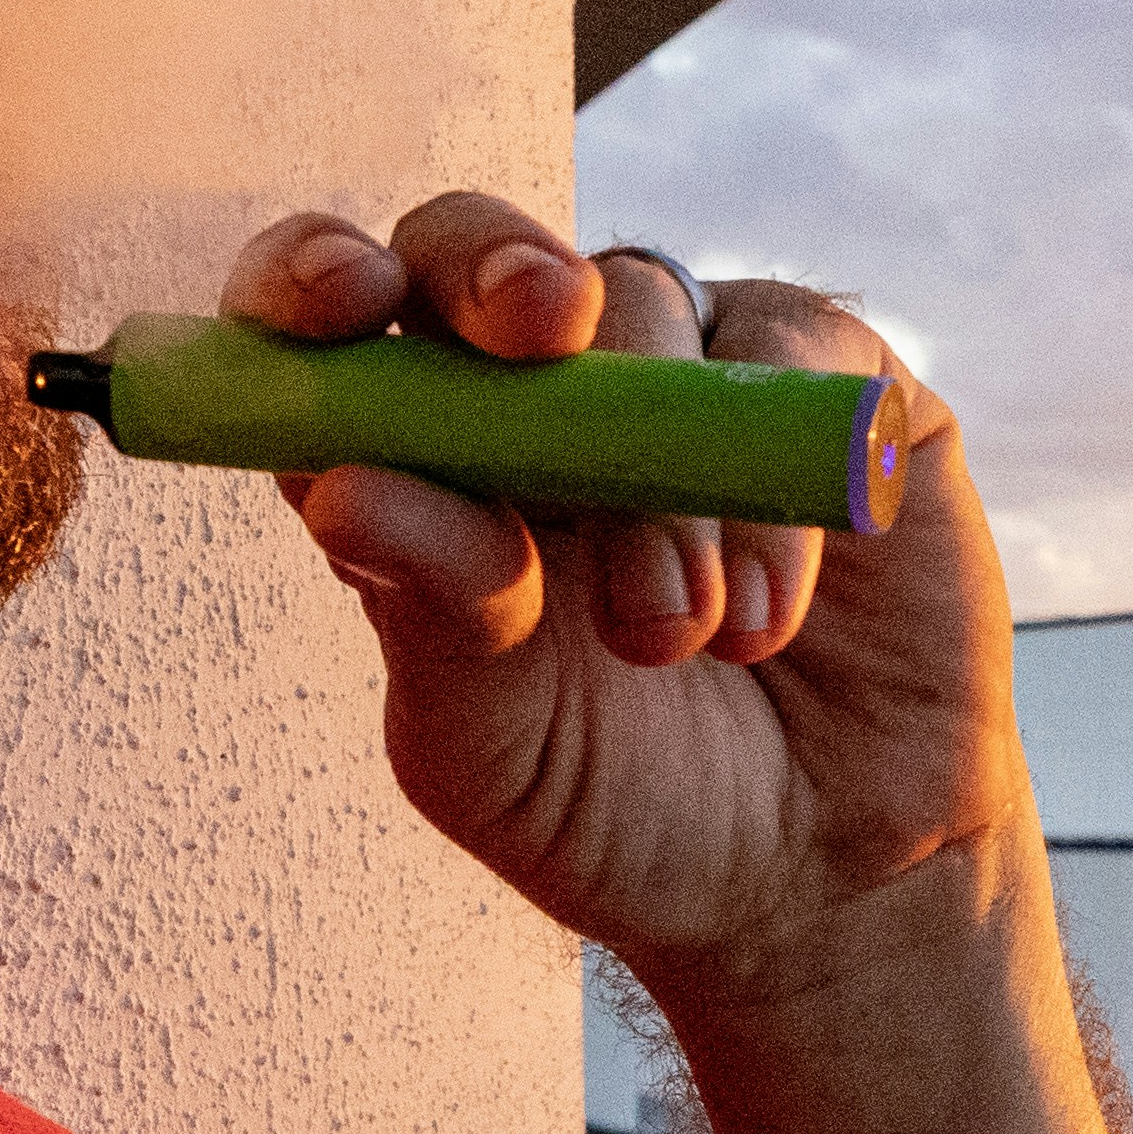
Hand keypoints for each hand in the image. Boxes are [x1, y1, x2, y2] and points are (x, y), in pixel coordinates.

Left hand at [212, 194, 1006, 1004]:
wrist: (821, 883)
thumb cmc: (622, 814)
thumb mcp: (493, 752)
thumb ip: (425, 617)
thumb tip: (340, 486)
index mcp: (413, 465)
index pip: (324, 328)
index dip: (310, 276)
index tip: (336, 306)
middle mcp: (535, 395)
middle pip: (472, 250)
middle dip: (492, 265)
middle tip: (541, 330)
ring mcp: (683, 374)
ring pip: (640, 296)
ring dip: (652, 473)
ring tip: (674, 635)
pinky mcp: (823, 388)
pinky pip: (786, 347)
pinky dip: (769, 482)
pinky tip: (765, 614)